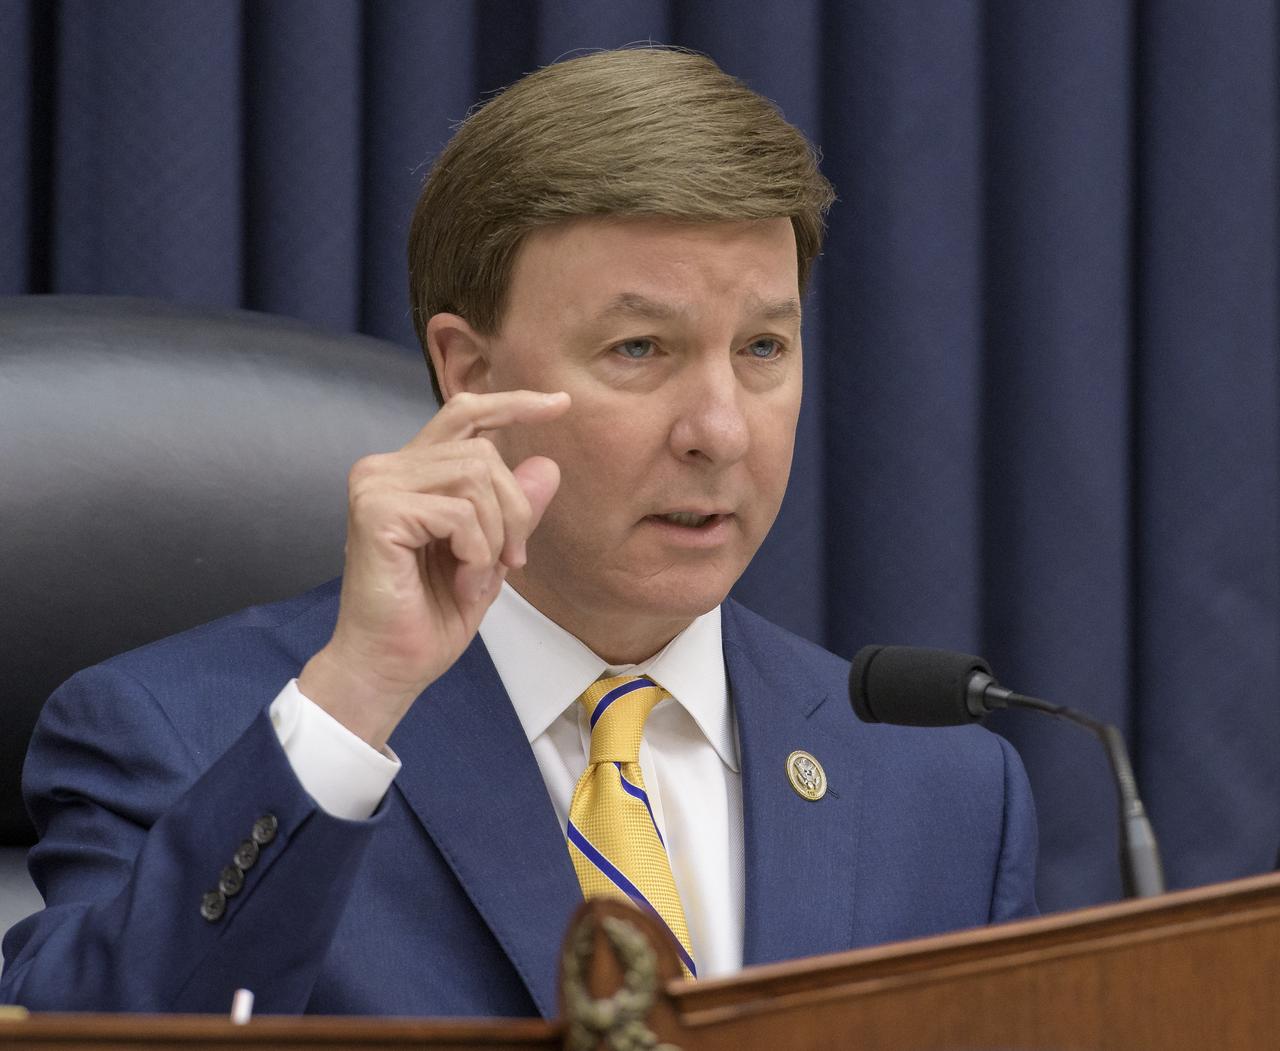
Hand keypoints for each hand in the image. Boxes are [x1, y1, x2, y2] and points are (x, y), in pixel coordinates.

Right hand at [297, 389, 570, 748]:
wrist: (388, 668)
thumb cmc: (430, 617)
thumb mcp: (491, 557)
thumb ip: (513, 510)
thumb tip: (547, 464)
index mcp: (411, 472)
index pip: (465, 413)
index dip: (514, 404)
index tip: (561, 404)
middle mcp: (386, 467)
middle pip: (484, 453)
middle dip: (515, 511)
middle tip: (511, 563)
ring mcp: (376, 484)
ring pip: (477, 478)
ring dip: (494, 538)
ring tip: (477, 579)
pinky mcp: (377, 510)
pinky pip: (461, 514)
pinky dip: (477, 555)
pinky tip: (462, 585)